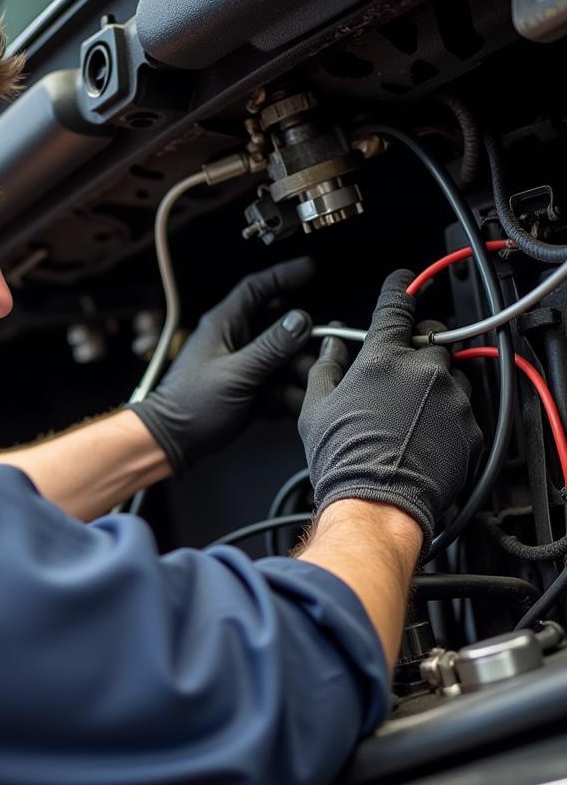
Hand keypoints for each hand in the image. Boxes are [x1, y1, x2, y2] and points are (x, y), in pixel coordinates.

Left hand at [131, 256, 313, 473]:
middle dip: (302, 340)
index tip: (311, 269)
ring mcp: (242, 365)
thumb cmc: (191, 404)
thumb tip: (300, 320)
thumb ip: (270, 347)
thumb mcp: (236, 373)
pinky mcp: (248, 388)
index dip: (285, 275)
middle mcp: (234, 340)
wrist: (174, 440)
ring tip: (306, 385)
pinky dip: (286, 394)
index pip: (257, 288)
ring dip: (297, 372)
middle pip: (279, 327)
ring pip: (283, 359)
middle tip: (323, 349)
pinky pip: (277, 384)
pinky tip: (287, 406)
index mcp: (224, 325)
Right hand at [298, 269, 483, 547]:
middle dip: (421, 344)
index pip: (396, 306)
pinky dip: (448, 415)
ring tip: (412, 414)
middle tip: (402, 369)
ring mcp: (451, 398)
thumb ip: (325, 369)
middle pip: (434, 336)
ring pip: (453, 372)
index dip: (401, 288)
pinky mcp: (470, 427)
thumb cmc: (344, 459)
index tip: (406, 281)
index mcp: (382, 359)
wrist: (377, 503)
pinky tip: (425, 436)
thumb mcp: (316, 409)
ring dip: (436, 381)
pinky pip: (464, 408)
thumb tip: (331, 349)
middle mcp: (423, 371)